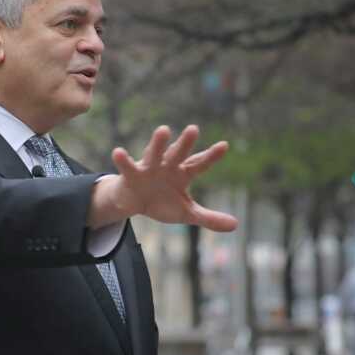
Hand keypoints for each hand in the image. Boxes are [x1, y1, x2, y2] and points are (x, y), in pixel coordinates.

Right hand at [90, 125, 237, 231]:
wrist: (134, 202)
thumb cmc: (162, 201)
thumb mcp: (187, 212)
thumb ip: (209, 218)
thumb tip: (235, 225)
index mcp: (183, 174)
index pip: (199, 164)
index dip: (211, 156)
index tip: (224, 146)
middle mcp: (168, 166)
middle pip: (178, 154)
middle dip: (185, 143)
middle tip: (193, 129)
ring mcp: (149, 168)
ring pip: (154, 153)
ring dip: (158, 143)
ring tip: (163, 130)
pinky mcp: (131, 175)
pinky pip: (127, 166)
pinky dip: (123, 160)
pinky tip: (118, 152)